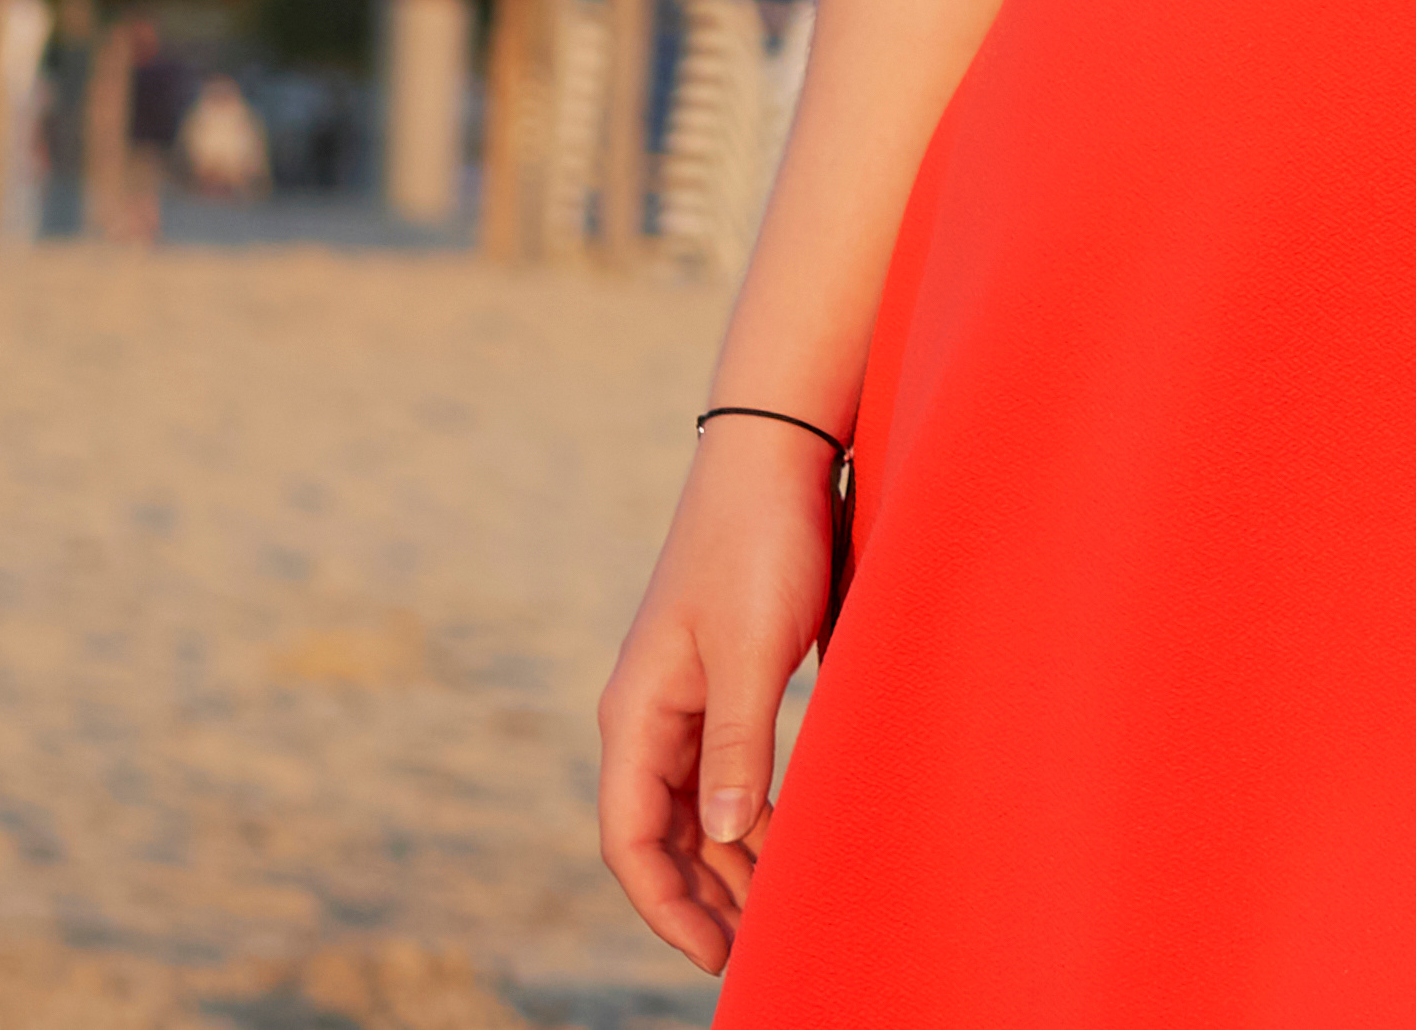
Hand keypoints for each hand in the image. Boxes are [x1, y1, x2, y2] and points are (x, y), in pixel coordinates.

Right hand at [597, 419, 845, 970]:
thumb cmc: (759, 547)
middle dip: (697, 897)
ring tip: (769, 913)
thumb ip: (736, 743)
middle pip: (660, 833)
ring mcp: (681, 697)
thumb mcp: (750, 652)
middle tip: (746, 953)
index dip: (666, 904)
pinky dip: (748, 814)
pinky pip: (723, 770)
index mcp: (636, 713)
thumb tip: (732, 835)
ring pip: (694, 807)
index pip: (632, 837)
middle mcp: (647, 714)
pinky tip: (783, 840)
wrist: (773, 461)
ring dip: (726, 862)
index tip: (713, 955)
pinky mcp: (721, 678)